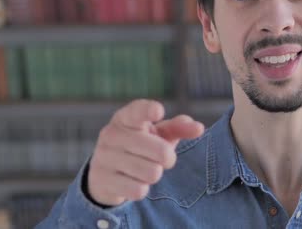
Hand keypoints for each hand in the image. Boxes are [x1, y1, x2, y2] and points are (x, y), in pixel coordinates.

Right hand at [87, 99, 204, 205]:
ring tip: (146, 169)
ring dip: (155, 174)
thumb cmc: (140, 145)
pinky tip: (134, 181)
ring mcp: (104, 157)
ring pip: (152, 173)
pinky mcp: (102, 181)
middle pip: (160, 152)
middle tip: (164, 158)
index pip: (136, 111)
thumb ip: (179, 128)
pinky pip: (139, 190)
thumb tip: (199, 128)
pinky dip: (142, 188)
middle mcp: (111, 134)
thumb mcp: (158, 133)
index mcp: (126, 118)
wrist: (105, 172)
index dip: (148, 110)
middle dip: (169, 158)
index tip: (159, 111)